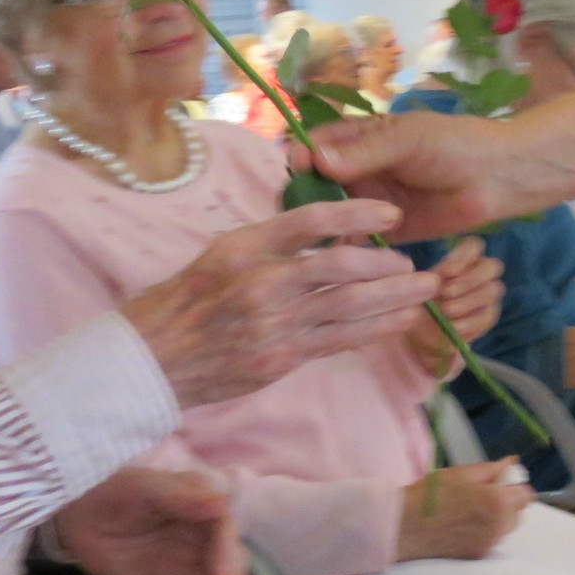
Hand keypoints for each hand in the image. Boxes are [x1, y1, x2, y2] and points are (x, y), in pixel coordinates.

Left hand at [54, 468, 244, 574]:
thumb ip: (181, 496)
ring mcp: (186, 562)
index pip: (223, 529)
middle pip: (225, 561)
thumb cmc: (114, 493)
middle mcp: (201, 535)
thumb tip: (221, 503)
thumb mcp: (144, 488)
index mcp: (201, 505)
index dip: (227, 552)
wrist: (81, 518)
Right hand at [122, 198, 437, 407]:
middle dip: (389, 266)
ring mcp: (272, 323)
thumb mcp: (221, 255)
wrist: (149, 360)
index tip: (390, 215)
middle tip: (419, 263)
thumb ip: (272, 244)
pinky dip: (375, 329)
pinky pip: (338, 340)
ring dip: (394, 299)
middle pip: (341, 267)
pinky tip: (401, 321)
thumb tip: (331, 234)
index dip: (358, 214)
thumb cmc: (186, 302)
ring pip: (349, 306)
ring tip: (426, 291)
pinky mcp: (280, 358)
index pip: (311, 220)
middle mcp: (261, 282)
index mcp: (245, 246)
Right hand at [310, 112, 512, 240]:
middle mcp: (356, 173)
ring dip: (323, 229)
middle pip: (314, 187)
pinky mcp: (385, 235)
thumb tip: (318, 160)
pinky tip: (343, 261)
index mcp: (357, 139)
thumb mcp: (408, 140)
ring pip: (332, 218)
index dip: (301, 158)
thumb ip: (366, 152)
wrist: (496, 178)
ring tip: (319, 239)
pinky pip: (358, 244)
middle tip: (300, 217)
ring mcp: (369, 205)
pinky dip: (348, 252)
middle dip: (305, 200)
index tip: (299, 170)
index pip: (314, 147)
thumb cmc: (453, 145)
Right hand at [395, 459, 532, 561]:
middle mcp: (498, 527)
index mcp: (498, 503)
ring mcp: (488, 545)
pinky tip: (463, 525)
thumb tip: (513, 464)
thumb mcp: (462, 473)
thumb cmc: (431, 494)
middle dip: (507, 503)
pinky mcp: (476, 556)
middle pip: (518, 514)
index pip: (526, 495)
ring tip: (470, 511)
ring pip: (505, 528)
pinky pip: (491, 540)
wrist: (404, 527)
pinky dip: (484, 532)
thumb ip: (493, 470)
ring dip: (497, 518)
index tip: (498, 483)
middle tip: (482, 495)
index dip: (513, 486)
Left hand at [407, 236, 502, 372]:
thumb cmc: (420, 301)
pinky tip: (453, 326)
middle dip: (469, 280)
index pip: (474, 247)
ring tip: (446, 311)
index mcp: (465, 258)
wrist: (421, 331)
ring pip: (492, 290)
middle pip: (491, 266)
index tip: (445, 272)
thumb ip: (428, 282)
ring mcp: (488, 294)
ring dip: (468, 301)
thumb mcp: (419, 289)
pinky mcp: (488, 316)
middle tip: (446, 292)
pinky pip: (487, 316)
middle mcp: (482, 272)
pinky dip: (469, 322)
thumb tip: (437, 283)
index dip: (462, 257)